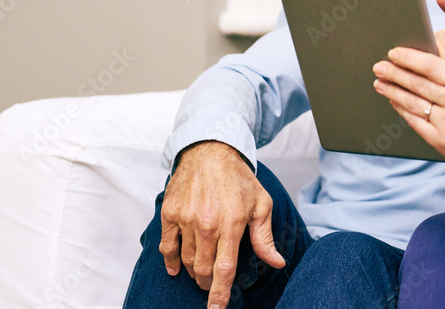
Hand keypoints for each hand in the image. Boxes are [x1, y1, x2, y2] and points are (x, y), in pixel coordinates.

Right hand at [159, 141, 284, 308]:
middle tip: (211, 286)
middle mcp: (206, 224)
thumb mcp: (261, 204)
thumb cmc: (239, 179)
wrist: (210, 151)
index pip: (224, 269)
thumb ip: (265, 237)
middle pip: (202, 269)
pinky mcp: (169, 213)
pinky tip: (175, 268)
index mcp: (231, 223)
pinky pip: (167, 246)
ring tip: (200, 273)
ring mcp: (185, 219)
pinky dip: (170, 261)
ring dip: (192, 272)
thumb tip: (277, 262)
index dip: (220, 293)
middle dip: (207, 284)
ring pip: (185, 260)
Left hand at [372, 44, 444, 170]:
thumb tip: (427, 48)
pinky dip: (402, 110)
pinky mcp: (442, 141)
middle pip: (420, 84)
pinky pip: (416, 122)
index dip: (411, 58)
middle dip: (395, 73)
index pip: (434, 66)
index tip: (394, 52)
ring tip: (379, 82)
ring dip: (393, 91)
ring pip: (414, 103)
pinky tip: (393, 100)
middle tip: (379, 66)